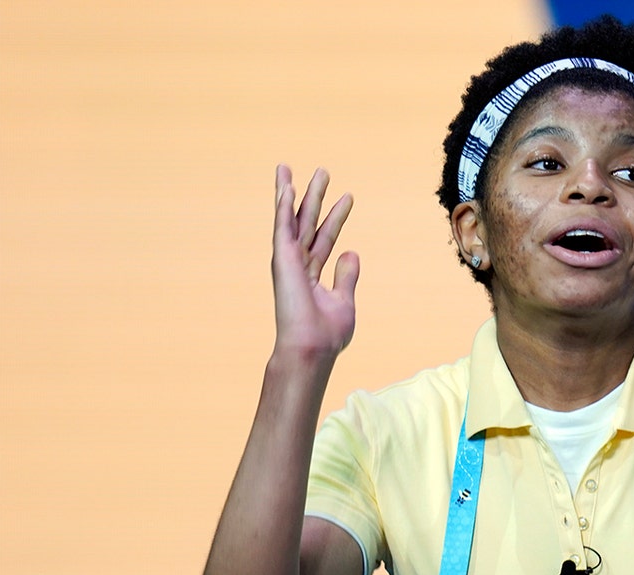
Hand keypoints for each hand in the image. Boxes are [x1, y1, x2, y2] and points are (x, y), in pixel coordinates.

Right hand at [271, 165, 358, 359]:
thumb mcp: (344, 301)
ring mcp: (288, 261)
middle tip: (323, 172)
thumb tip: (351, 253)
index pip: (326, 239)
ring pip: (291, 219)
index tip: (348, 197)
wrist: (313, 348)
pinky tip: (285, 187)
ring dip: (291, 193)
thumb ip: (346, 276)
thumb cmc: (326, 334)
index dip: (336, 217)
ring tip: (288, 168)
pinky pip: (282, 227)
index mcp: (312, 275)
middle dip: (315, 197)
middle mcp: (298, 265)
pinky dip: (282, 206)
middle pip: (308, 223)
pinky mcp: (282, 259)